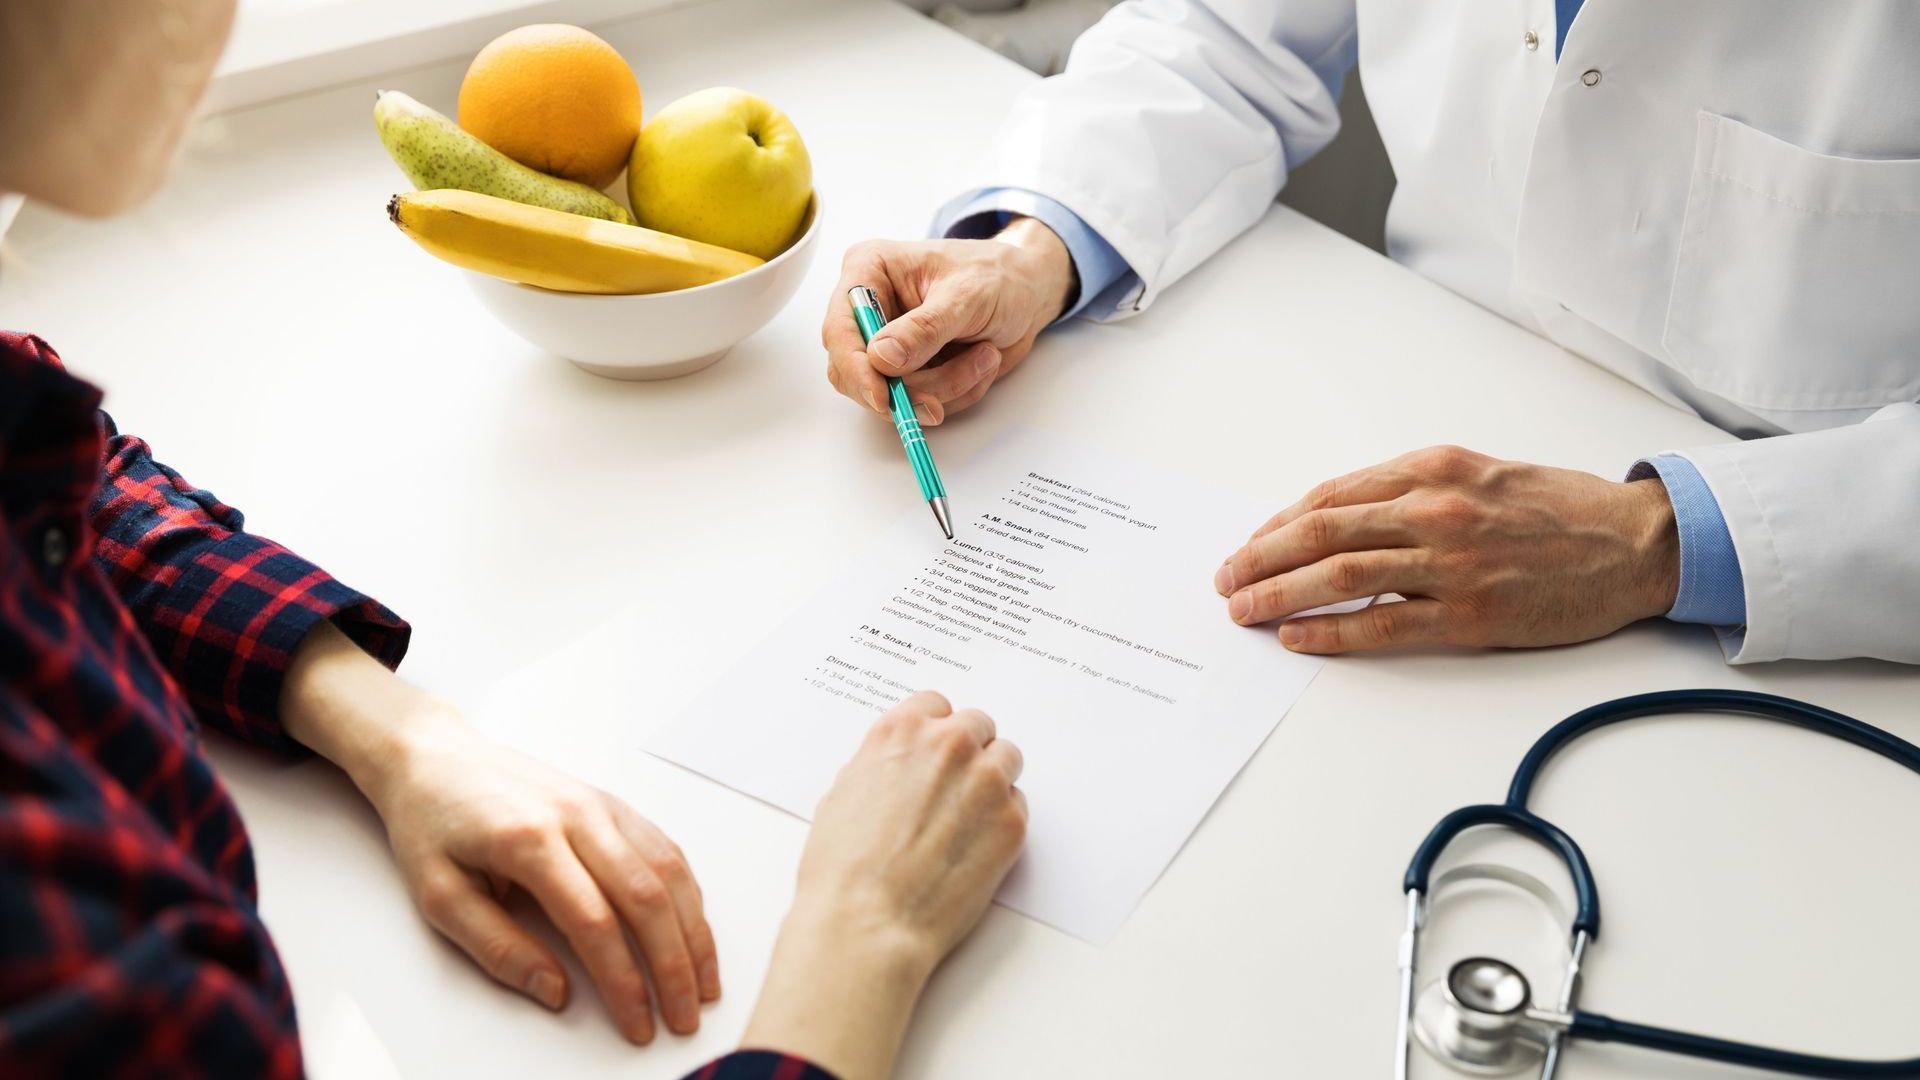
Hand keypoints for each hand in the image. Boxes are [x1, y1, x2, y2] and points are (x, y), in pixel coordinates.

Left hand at [280, 623, 718, 1044]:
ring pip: (668, 872)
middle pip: (647, 897)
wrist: (436, 757)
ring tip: (705, 982)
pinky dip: (688, 895)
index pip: (594, 922)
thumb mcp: (439, 896)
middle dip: (674, 965)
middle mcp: (576, 817)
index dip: (623, 980)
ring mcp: (600, 805)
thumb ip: (497, 948)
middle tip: (685, 1016)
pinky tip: (693, 928)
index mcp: (528, 840)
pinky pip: (665, 849)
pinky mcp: (611, 803)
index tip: (638, 1024)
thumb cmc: (432, 825)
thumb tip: (555, 992)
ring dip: (694, 932)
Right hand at [740, 691, 1026, 1079]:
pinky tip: (974, 847)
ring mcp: (986, 781)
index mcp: (902, 731)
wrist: (867, 921)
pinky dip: (1002, 820)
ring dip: (992, 780)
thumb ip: (882, 765)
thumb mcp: (842, 794)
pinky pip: (1018, 805)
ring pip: (1007, 759)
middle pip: (979, 726)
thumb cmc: (841, 868)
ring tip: (968, 818)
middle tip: (955, 788)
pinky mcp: (1012, 822)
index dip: (935, 732)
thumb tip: (901, 769)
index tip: (936, 753)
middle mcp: (949, 745)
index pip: (937, 706)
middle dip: (969, 752)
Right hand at [823, 217, 1075, 425]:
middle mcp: (870, 311)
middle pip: (855, 373)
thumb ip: (925, 329)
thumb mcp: (967, 296)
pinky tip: (982, 360)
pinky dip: (958, 392)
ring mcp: (889, 346)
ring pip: (893, 395)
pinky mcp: (911, 372)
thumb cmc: (997, 276)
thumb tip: (881, 358)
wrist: (1028, 293)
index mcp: (869, 272)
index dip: (856, 369)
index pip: (839, 329)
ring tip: (985, 354)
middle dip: (908, 388)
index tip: (884, 398)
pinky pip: (922, 403)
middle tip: (946, 393)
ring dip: (947, 386)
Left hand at [1212, 446, 1679, 652]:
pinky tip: (1298, 637)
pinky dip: (1330, 632)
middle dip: (1259, 559)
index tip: (1248, 545)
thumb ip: (1413, 489)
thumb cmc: (1560, 508)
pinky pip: (1382, 625)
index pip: (1330, 497)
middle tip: (1225, 581)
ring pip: (1339, 577)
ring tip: (1244, 610)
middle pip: (1319, 532)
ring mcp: (1451, 563)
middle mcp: (1434, 509)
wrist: (1636, 542)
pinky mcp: (1471, 614)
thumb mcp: (1479, 473)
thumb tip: (1345, 517)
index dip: (1277, 524)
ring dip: (1278, 594)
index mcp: (1432, 469)